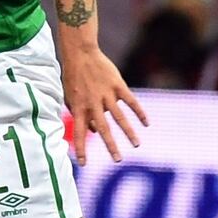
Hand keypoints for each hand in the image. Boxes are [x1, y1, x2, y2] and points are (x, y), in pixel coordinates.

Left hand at [63, 48, 148, 165]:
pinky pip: (131, 101)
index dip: (81, 148)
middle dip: (111, 146)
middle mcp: (93, 103)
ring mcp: (106, 94)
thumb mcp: (70, 96)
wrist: (81, 53)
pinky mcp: (117, 85)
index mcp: (79, 108)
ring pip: (119, 117)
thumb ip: (80, 114)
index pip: (79, 133)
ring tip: (136, 144)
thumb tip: (95, 131)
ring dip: (128, 132)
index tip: (84, 163)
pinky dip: (140, 112)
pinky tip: (146, 123)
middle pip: (103, 129)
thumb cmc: (73, 77)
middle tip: (118, 160)